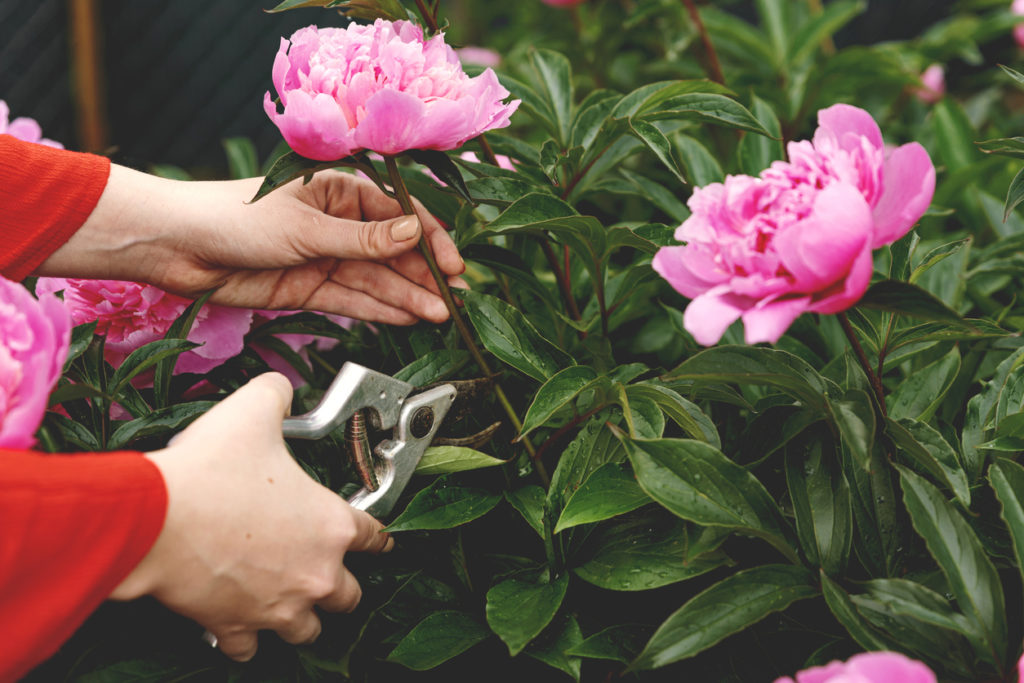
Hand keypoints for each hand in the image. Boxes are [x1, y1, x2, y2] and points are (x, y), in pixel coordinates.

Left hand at [39, 166, 466, 324]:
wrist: (179, 246)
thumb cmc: (236, 216)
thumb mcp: (307, 227)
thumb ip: (363, 239)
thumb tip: (415, 235)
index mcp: (339, 191)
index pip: (398, 216)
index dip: (429, 241)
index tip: (454, 266)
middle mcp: (337, 224)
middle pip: (392, 253)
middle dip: (423, 277)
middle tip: (454, 301)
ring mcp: (324, 257)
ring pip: (376, 280)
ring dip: (407, 298)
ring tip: (439, 316)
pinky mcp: (308, 288)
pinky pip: (353, 300)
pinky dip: (380, 310)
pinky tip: (407, 318)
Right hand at [109, 373, 392, 660]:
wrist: (155, 518)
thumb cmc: (208, 471)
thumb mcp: (253, 411)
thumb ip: (277, 394)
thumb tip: (281, 389)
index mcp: (330, 524)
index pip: (374, 535)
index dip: (377, 536)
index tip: (380, 541)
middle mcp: (314, 572)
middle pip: (348, 595)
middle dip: (341, 587)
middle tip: (328, 576)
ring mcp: (277, 606)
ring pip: (308, 630)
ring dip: (302, 619)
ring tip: (290, 606)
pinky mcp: (235, 626)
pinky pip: (249, 649)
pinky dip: (245, 640)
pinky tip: (238, 627)